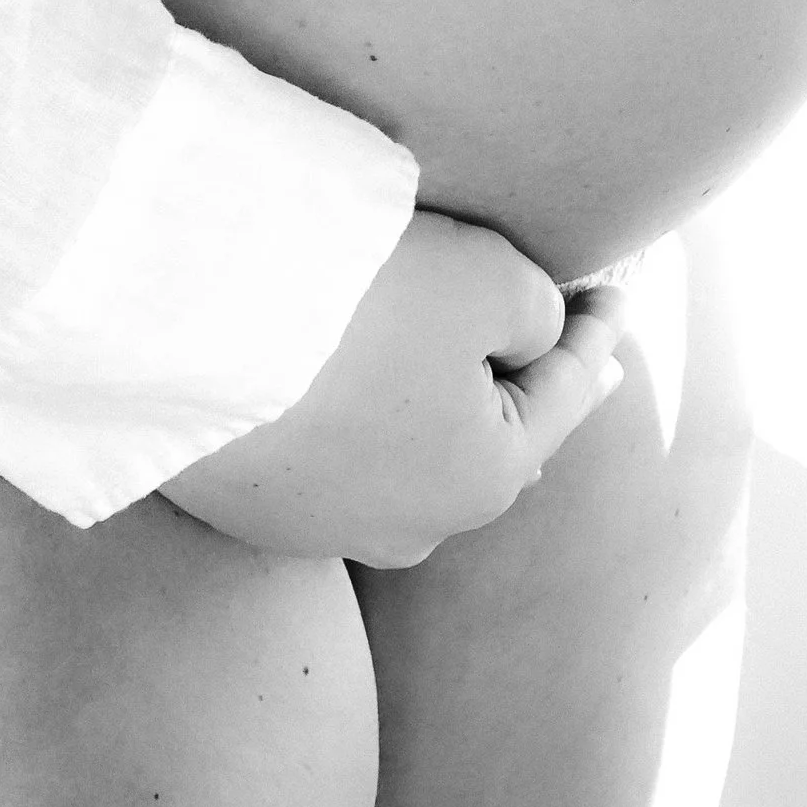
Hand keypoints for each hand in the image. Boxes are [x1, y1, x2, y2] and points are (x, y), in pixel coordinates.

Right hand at [157, 211, 625, 567]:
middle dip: (518, 377)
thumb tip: (530, 335)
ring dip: (431, 396)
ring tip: (447, 343)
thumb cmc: (360, 303)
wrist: (186, 327)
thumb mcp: (488, 278)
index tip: (620, 290)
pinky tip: (348, 370)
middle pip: (488, 436)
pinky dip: (355, 407)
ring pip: (408, 451)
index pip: (565, 390)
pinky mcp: (245, 502)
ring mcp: (320, 525)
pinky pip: (330, 450)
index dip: (597, 331)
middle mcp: (410, 527)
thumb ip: (534, 311)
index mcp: (486, 480)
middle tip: (552, 328)